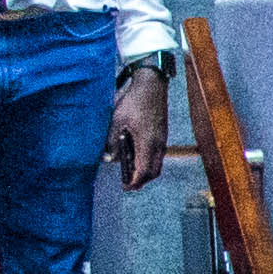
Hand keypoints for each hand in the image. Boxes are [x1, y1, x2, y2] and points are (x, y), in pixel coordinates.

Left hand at [108, 63, 170, 189]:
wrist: (152, 86)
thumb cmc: (133, 102)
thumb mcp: (116, 121)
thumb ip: (112, 141)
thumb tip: (109, 159)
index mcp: (148, 143)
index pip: (144, 171)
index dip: (135, 182)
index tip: (126, 187)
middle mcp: (159, 144)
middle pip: (154, 171)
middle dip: (142, 180)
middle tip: (128, 184)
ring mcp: (163, 139)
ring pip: (158, 163)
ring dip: (146, 171)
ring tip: (132, 172)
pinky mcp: (162, 133)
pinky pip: (159, 154)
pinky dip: (149, 161)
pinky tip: (137, 156)